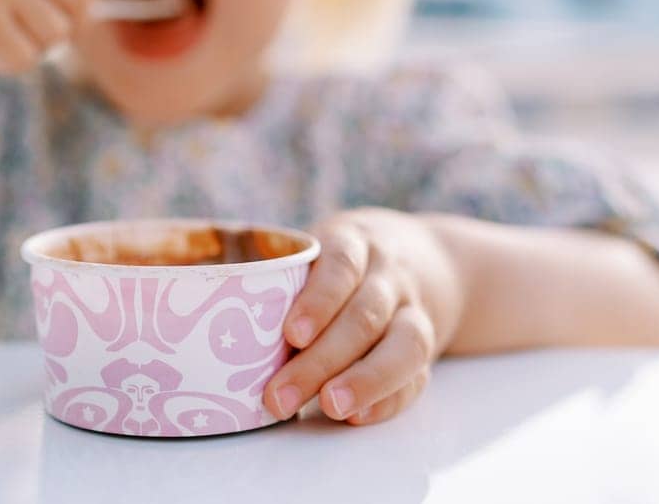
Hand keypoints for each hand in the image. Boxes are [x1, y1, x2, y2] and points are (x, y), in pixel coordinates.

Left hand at [264, 208, 465, 424]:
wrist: (425, 257)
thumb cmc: (343, 260)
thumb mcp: (319, 248)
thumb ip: (285, 281)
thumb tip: (230, 333)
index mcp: (356, 243)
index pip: (341, 266)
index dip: (319, 301)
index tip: (291, 335)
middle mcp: (390, 277)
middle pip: (364, 316)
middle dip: (322, 360)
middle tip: (280, 396)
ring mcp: (414, 312)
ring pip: (403, 346)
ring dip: (364, 381)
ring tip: (329, 407)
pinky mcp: (427, 347)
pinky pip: (417, 376)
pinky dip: (389, 399)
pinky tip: (357, 416)